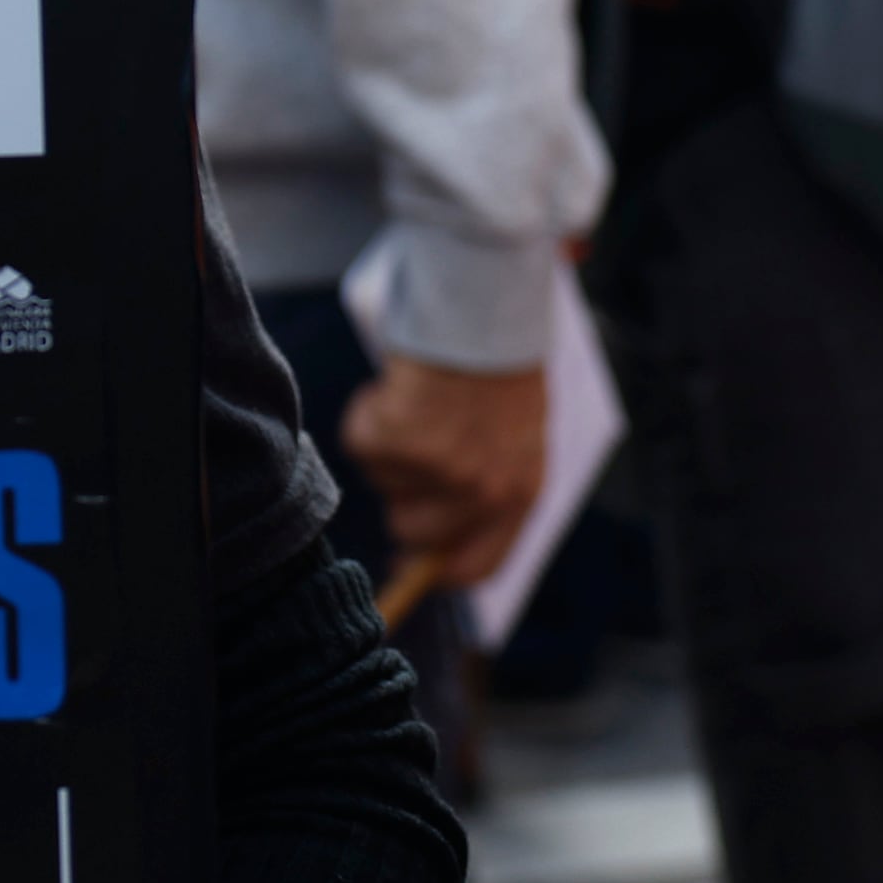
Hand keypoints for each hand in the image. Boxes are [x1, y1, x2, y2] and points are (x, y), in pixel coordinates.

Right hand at [342, 353, 546, 585]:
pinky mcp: (400, 439)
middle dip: (402, 495)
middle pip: (412, 530)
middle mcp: (483, 491)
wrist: (485, 311)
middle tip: (415, 447)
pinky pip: (361, 442)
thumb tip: (429, 542)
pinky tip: (401, 388)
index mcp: (521, 493)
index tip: (410, 561)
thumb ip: (488, 490)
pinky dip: (369, 413)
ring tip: (422, 402)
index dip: (436, 571)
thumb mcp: (516, 439)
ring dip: (391, 445)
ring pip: (383, 481)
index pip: (477, 565)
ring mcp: (441, 468)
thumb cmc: (500, 367)